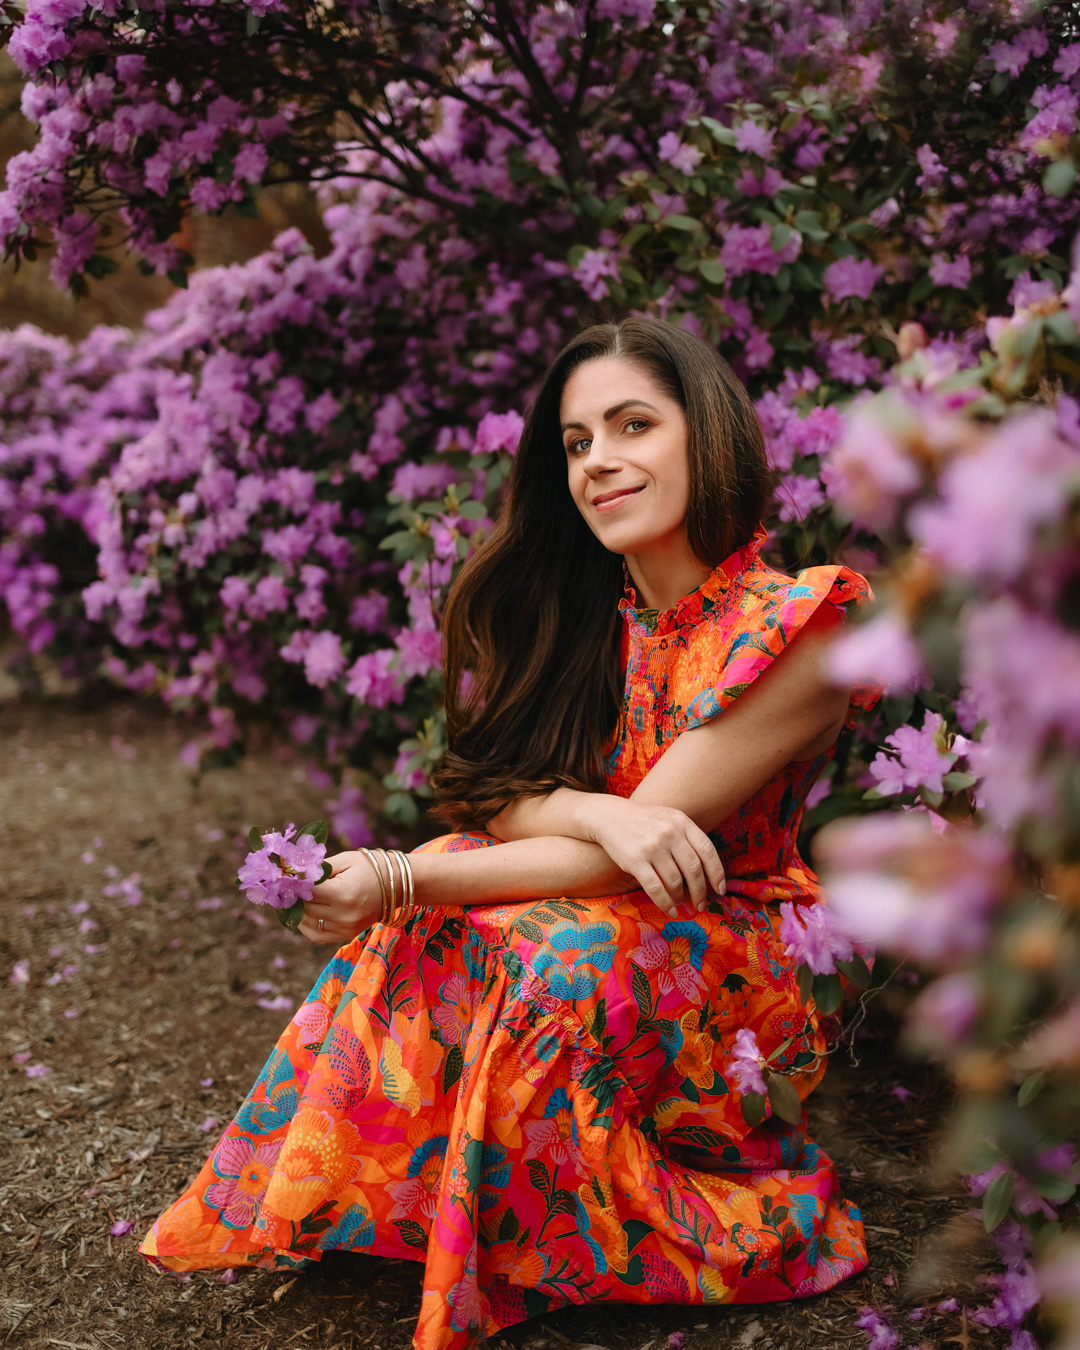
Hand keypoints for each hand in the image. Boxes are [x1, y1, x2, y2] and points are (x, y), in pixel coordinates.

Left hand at [297, 850, 383, 944]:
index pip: (306, 891)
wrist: (397, 885)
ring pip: (307, 922)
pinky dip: (307, 925)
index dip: (295, 883)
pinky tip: (305, 913)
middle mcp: (343, 914)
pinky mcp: (347, 934)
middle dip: (296, 895)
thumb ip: (319, 868)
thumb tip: (294, 874)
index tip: (289, 875)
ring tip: (298, 897)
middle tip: (292, 885)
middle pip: (305, 907)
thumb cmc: (371, 867)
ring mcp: (345, 927)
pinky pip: (317, 935)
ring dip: (299, 910)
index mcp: (342, 893)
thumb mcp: (344, 860)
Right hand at [583, 796, 725, 916]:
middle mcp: (670, 833)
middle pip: (694, 869)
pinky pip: (655, 888)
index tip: (720, 890)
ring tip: (681, 903)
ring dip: (681, 897)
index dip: (717, 873)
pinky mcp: (635, 860)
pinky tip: (670, 910)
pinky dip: (665, 903)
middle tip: (701, 904)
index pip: (708, 851)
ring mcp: (652, 846)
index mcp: (682, 822)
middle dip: (701, 892)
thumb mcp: (670, 819)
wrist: (610, 816)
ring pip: (675, 881)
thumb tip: (708, 872)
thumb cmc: (644, 822)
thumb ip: (688, 837)